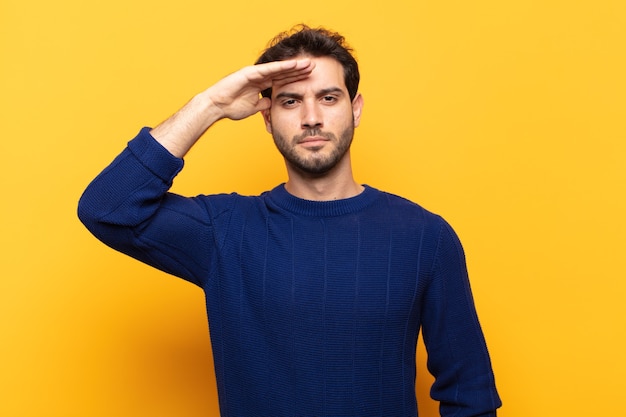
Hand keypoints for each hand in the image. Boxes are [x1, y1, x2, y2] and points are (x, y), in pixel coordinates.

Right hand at [150, 59, 313, 157]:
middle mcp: (259, 76)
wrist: (216, 107)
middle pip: (283, 72)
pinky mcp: (250, 72)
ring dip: (294, 66)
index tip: (310, 79)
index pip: (282, 80)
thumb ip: (263, 105)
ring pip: (278, 68)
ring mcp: (255, 73)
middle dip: (298, 70)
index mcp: (260, 84)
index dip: (295, 78)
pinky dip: (281, 67)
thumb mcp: (254, 107)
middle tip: (314, 67)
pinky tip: (293, 65)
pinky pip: (268, 69)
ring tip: (308, 64)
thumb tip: (272, 103)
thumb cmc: (231, 107)